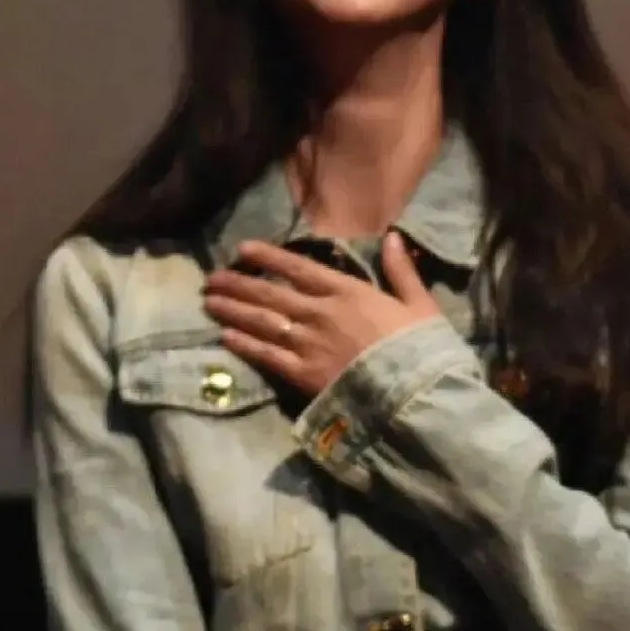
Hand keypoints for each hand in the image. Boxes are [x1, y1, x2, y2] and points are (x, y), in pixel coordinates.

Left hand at [203, 231, 441, 394]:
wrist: (414, 394)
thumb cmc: (421, 348)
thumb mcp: (419, 303)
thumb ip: (401, 270)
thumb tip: (392, 236)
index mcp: (348, 292)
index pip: (300, 269)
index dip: (269, 257)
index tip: (243, 249)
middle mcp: (321, 313)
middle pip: (271, 293)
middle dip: (239, 283)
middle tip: (211, 278)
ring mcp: (308, 344)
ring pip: (262, 321)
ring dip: (233, 309)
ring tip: (208, 302)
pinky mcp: (303, 375)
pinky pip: (267, 355)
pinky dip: (245, 344)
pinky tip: (225, 336)